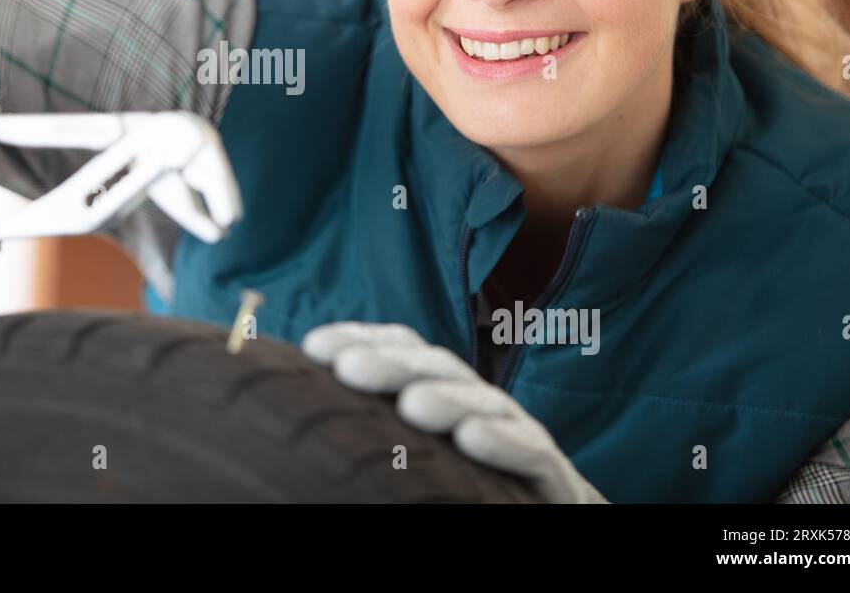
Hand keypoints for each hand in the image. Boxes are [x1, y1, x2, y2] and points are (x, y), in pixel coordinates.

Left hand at [302, 322, 606, 502]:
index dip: (363, 339)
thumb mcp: (410, 447)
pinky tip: (473, 439)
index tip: (315, 347)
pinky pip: (530, 450)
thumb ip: (366, 422)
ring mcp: (515, 430)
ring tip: (411, 405)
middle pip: (435, 370)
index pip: (402, 349)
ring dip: (446, 399)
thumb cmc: (461, 481)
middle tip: (349, 368)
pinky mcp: (549, 470)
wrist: (546, 509)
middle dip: (392, 364)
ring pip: (481, 403)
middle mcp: (475, 400)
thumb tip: (299, 405)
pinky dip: (504, 442)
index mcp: (438, 388)